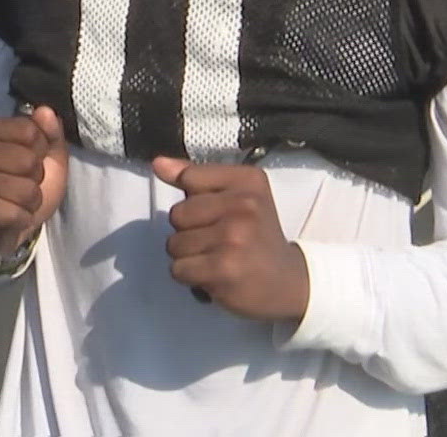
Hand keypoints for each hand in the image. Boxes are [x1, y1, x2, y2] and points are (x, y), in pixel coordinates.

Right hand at [0, 106, 68, 258]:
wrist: (3, 230)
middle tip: (18, 186)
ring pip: (25, 190)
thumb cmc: (25, 187)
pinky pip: (15, 214)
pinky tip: (5, 220)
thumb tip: (45, 111)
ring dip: (29, 203)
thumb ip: (51, 133)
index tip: (27, 163)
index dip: (39, 151)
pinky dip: (19, 220)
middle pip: (29, 161)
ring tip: (13, 203)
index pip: (31, 131)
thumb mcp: (48, 158)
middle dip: (34, 180)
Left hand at [153, 155, 309, 322]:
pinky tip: (214, 276)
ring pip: (174, 244)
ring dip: (189, 256)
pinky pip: (178, 269)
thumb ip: (195, 177)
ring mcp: (234, 237)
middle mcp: (244, 205)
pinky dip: (190, 277)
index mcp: (248, 180)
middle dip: (189, 231)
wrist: (288, 282)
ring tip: (217, 258)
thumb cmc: (256, 235)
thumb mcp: (236, 197)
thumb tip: (158, 164)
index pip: (189, 177)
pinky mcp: (223, 269)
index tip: (219, 213)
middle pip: (177, 214)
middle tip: (219, 241)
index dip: (195, 201)